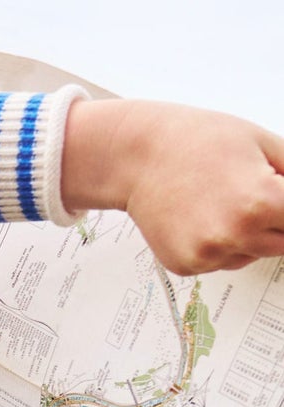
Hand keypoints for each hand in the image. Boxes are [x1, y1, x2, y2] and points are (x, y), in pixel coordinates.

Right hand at [61, 97, 283, 274]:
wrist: (137, 156)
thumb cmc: (196, 141)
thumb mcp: (265, 143)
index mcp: (260, 202)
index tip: (279, 204)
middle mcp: (232, 235)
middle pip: (282, 244)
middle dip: (276, 222)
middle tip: (250, 194)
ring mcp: (206, 254)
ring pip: (252, 255)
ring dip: (248, 235)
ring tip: (222, 202)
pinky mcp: (186, 265)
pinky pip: (221, 262)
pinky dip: (219, 244)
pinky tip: (202, 216)